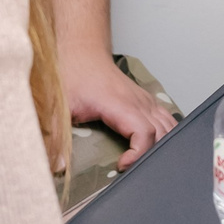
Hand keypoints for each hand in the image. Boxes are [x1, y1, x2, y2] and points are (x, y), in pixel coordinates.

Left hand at [64, 52, 176, 169]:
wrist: (82, 53)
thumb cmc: (73, 75)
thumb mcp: (59, 107)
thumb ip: (56, 137)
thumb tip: (56, 167)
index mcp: (119, 104)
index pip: (144, 132)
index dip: (138, 154)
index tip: (122, 165)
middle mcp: (138, 102)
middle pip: (160, 134)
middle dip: (149, 156)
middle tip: (130, 170)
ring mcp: (145, 100)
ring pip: (167, 127)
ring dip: (160, 146)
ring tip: (142, 162)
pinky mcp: (146, 101)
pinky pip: (166, 119)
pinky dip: (166, 134)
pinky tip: (157, 146)